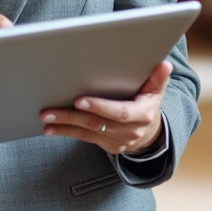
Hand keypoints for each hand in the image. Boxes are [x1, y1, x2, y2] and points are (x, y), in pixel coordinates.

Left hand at [40, 59, 172, 154]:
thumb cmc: (148, 105)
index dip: (99, 107)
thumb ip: (158, 79)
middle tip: (50, 110)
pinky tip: (51, 128)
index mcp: (141, 115)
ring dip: (64, 125)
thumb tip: (165, 65)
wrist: (151, 134)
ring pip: (86, 132)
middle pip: (96, 123)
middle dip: (71, 116)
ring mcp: (116, 140)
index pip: (118, 112)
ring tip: (46, 117)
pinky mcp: (106, 145)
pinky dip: (66, 133)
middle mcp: (128, 130)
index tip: (80, 101)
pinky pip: (84, 138)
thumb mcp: (156, 92)